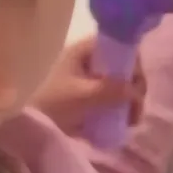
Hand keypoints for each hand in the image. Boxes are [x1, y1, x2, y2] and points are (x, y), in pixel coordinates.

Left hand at [31, 38, 145, 135]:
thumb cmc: (56, 104)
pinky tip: (127, 122)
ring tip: (132, 120)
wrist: (36, 126)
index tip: (136, 83)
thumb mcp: (82, 95)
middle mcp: (90, 60)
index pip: (115, 46)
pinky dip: (123, 107)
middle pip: (122, 65)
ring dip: (131, 100)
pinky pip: (115, 97)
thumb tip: (136, 91)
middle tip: (137, 107)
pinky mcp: (93, 96)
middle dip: (133, 86)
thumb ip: (109, 90)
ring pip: (122, 83)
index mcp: (84, 51)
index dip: (130, 61)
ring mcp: (92, 78)